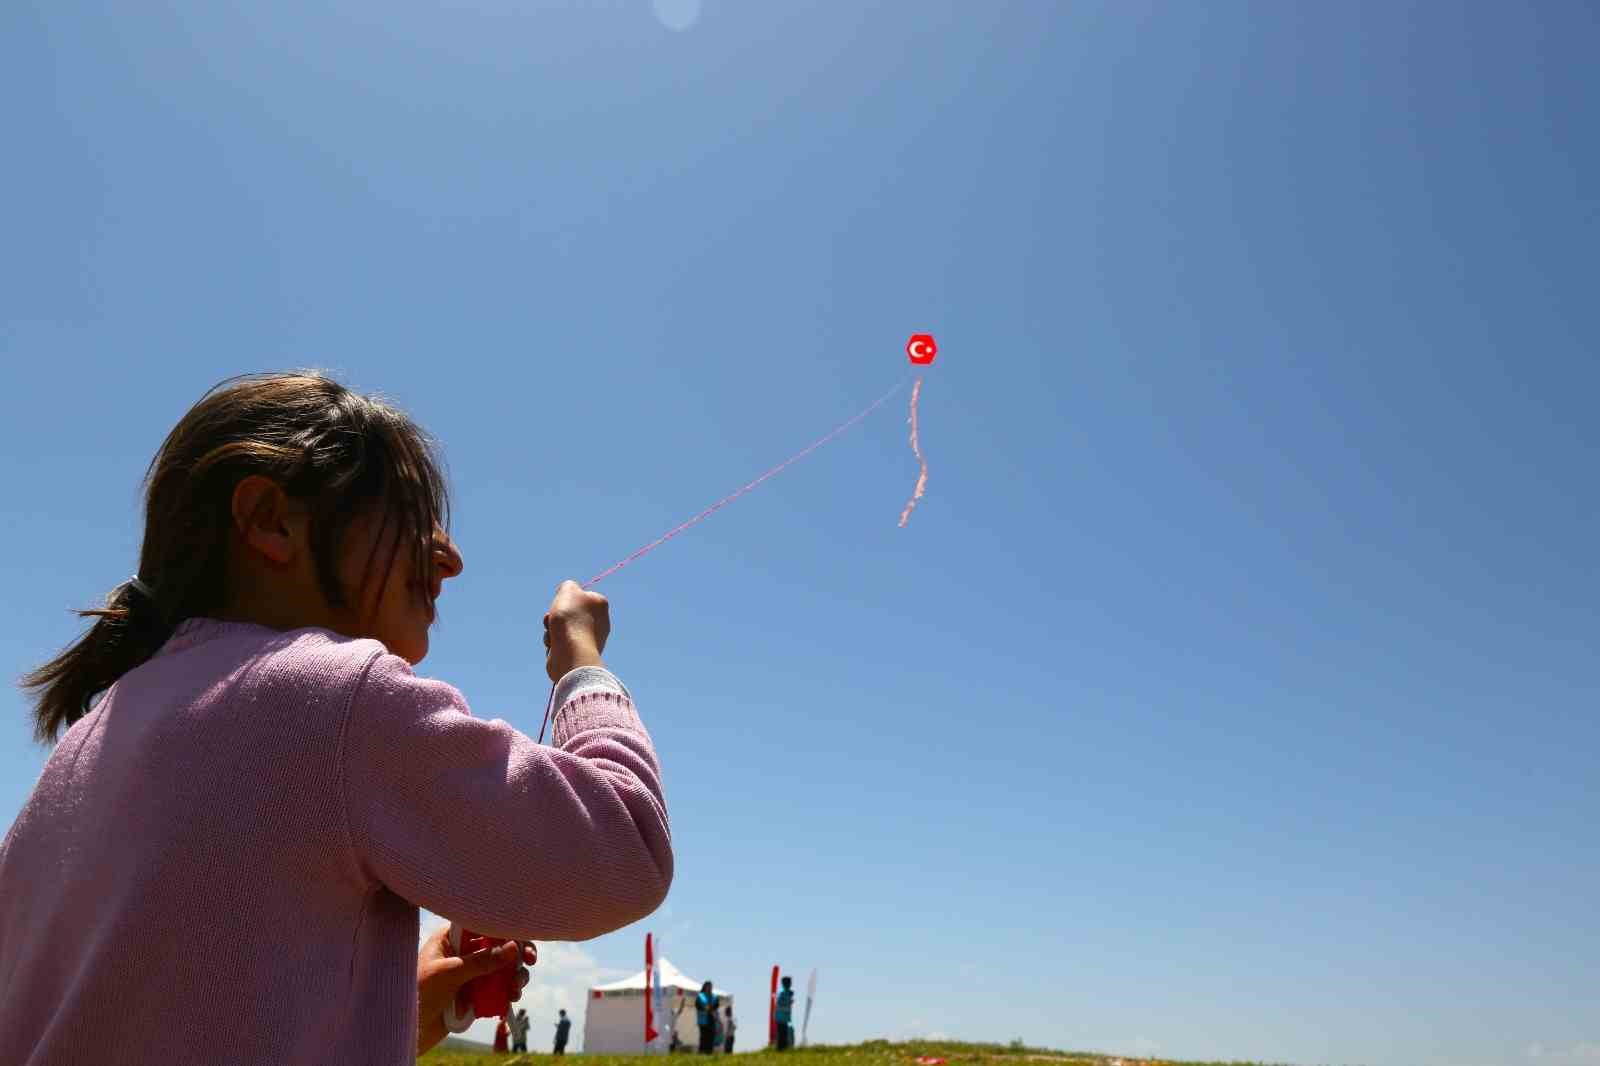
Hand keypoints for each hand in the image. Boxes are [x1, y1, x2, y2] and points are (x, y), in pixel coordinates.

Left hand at [415, 923, 536, 1056]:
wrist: (402, 1030)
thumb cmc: (417, 993)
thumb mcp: (450, 973)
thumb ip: (482, 961)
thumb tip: (514, 947)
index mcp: (450, 939)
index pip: (482, 925)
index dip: (505, 929)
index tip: (521, 940)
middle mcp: (461, 954)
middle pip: (496, 947)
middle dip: (515, 954)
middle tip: (529, 961)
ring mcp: (468, 975)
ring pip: (500, 969)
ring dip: (513, 976)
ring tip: (516, 988)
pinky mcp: (472, 995)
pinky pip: (495, 990)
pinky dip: (506, 993)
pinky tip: (511, 999)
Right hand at [543, 579, 608, 681]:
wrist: (570, 653)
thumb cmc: (570, 619)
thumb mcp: (568, 590)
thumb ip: (568, 585)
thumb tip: (568, 593)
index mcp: (600, 605)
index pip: (581, 595)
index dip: (567, 597)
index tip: (563, 601)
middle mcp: (598, 622)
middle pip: (569, 612)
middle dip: (555, 615)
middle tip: (551, 617)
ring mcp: (588, 639)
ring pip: (561, 628)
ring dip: (551, 629)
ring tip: (552, 633)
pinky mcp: (577, 653)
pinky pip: (560, 643)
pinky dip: (553, 642)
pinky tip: (554, 645)